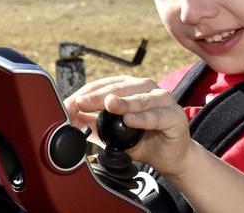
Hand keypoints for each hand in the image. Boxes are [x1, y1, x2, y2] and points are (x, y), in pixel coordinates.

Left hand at [65, 75, 191, 177]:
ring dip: (122, 102)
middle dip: (97, 96)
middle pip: (119, 89)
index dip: (85, 94)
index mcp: (131, 87)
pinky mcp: (174, 116)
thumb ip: (93, 124)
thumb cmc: (144, 141)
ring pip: (140, 98)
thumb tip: (70, 117)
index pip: (105, 85)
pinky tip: (129, 119)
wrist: (171, 158)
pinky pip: (156, 116)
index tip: (69, 105)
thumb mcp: (113, 133)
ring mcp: (163, 100)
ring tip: (107, 104)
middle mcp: (147, 88)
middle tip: (80, 103)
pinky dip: (142, 118)